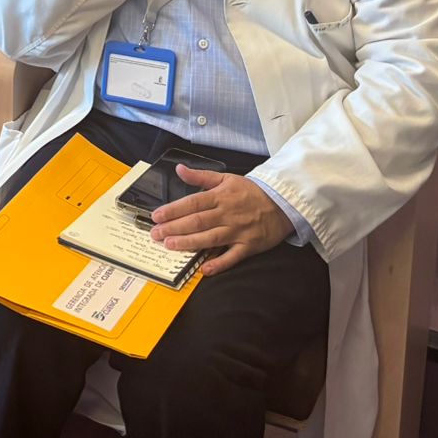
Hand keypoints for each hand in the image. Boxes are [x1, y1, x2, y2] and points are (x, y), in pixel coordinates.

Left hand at [149, 168, 291, 273]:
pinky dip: (219, 264)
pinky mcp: (249, 246)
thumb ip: (201, 176)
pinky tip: (204, 269)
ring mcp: (238, 231)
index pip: (192, 203)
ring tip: (170, 246)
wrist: (283, 202)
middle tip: (155, 234)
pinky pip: (233, 257)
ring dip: (189, 243)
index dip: (173, 210)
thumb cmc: (251, 191)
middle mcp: (227, 214)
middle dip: (174, 228)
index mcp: (220, 196)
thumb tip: (179, 169)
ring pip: (210, 238)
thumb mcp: (226, 178)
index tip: (156, 216)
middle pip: (197, 221)